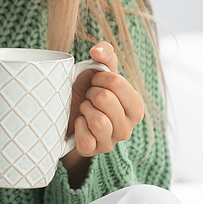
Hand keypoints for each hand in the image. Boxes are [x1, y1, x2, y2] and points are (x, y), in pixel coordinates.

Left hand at [61, 42, 145, 184]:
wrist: (67, 113)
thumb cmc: (87, 91)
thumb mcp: (98, 71)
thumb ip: (105, 55)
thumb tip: (98, 51)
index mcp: (135, 107)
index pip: (118, 84)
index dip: (100, 78)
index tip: (96, 82)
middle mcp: (128, 128)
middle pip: (105, 99)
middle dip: (91, 93)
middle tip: (89, 96)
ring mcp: (110, 143)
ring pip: (98, 121)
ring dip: (84, 109)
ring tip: (84, 108)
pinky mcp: (92, 152)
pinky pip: (86, 139)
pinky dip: (77, 126)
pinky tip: (79, 122)